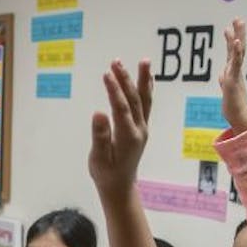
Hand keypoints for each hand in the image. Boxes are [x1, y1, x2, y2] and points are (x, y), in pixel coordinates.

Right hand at [87, 59, 153, 198]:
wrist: (120, 185)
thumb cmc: (106, 174)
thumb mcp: (99, 159)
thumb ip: (100, 136)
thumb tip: (99, 113)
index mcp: (128, 137)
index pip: (121, 109)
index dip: (114, 91)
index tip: (107, 74)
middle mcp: (139, 130)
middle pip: (134, 100)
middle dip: (126, 80)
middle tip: (116, 62)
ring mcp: (143, 128)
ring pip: (144, 100)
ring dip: (143, 80)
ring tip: (144, 61)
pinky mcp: (141, 127)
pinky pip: (146, 104)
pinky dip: (147, 89)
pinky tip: (147, 77)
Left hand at [219, 19, 246, 132]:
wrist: (238, 117)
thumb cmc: (233, 105)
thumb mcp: (226, 89)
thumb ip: (225, 79)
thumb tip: (222, 75)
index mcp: (233, 71)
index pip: (233, 52)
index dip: (232, 39)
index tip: (231, 26)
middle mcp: (235, 70)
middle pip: (238, 48)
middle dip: (238, 33)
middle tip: (238, 18)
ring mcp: (235, 74)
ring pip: (238, 53)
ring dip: (238, 37)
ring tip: (238, 23)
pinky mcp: (234, 80)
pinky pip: (236, 63)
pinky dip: (237, 52)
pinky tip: (237, 41)